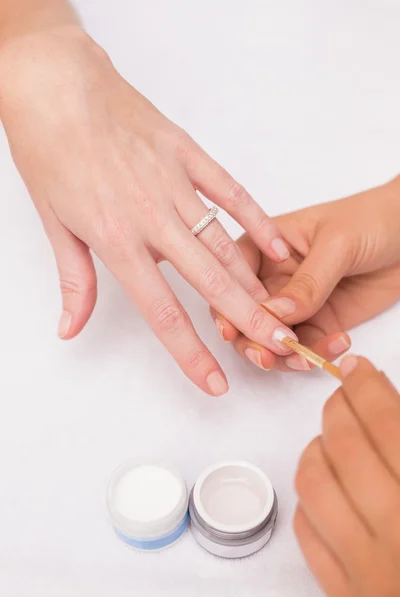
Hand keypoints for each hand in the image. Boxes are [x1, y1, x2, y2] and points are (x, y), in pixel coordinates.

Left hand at [0, 25, 295, 395]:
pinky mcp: (188, 154)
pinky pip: (231, 192)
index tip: (214, 380)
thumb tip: (71, 328)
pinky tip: (276, 246)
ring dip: (254, 280)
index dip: (190, 352)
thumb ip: (74, 281)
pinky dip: (256, 220)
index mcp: (116, 238)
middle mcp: (152, 216)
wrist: (56, 85)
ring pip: (225, 242)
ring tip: (280, 310)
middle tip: (280, 345)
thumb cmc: (50, 149)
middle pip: (210, 281)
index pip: (161, 310)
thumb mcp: (52, 222)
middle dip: (248, 319)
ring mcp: (175, 183)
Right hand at [211, 180, 399, 370]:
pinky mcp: (319, 322)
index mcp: (264, 246)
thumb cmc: (371, 219)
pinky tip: (340, 343)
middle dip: (252, 339)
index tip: (233, 328)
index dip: (227, 303)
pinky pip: (307, 346)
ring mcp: (295, 303)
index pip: (232, 276)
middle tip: (268, 355)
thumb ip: (307, 281)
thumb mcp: (335, 244)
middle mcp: (272, 278)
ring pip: (271, 339)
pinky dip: (317, 354)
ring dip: (283, 355)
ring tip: (306, 358)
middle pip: (244, 315)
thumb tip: (275, 314)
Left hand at [294, 356, 399, 596]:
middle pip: (345, 447)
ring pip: (314, 486)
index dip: (368, 388)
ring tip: (330, 437)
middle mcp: (397, 534)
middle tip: (343, 394)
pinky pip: (309, 536)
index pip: (388, 425)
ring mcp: (366, 572)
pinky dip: (310, 501)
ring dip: (316, 448)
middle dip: (338, 407)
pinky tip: (326, 489)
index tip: (359, 368)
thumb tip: (389, 407)